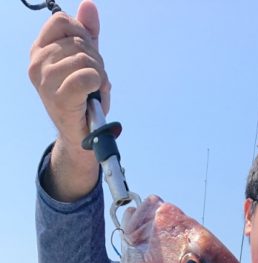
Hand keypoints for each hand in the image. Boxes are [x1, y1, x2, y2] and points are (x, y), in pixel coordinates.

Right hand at [28, 1, 109, 149]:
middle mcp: (37, 64)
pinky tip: (95, 93)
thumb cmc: (82, 97)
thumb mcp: (85, 60)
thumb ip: (86, 33)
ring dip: (99, 74)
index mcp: (39, 51)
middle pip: (78, 41)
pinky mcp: (60, 98)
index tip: (86, 54)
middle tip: (93, 79)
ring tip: (94, 89)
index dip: (82, 34)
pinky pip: (88, 76)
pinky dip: (99, 83)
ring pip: (85, 59)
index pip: (62, 21)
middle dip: (95, 59)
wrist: (82, 135)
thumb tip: (88, 5)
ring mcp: (46, 81)